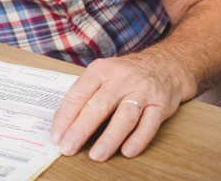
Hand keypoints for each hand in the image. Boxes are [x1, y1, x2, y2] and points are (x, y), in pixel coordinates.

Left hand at [50, 53, 187, 161]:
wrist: (163, 65)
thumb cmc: (124, 75)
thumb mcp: (101, 75)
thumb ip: (84, 95)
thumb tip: (62, 122)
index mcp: (100, 71)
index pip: (79, 94)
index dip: (66, 116)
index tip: (57, 136)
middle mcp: (121, 79)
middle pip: (99, 106)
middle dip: (81, 129)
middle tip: (69, 148)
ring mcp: (142, 91)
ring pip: (124, 116)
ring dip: (110, 137)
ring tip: (96, 155)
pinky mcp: (160, 104)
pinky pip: (149, 124)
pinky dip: (138, 138)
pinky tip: (128, 151)